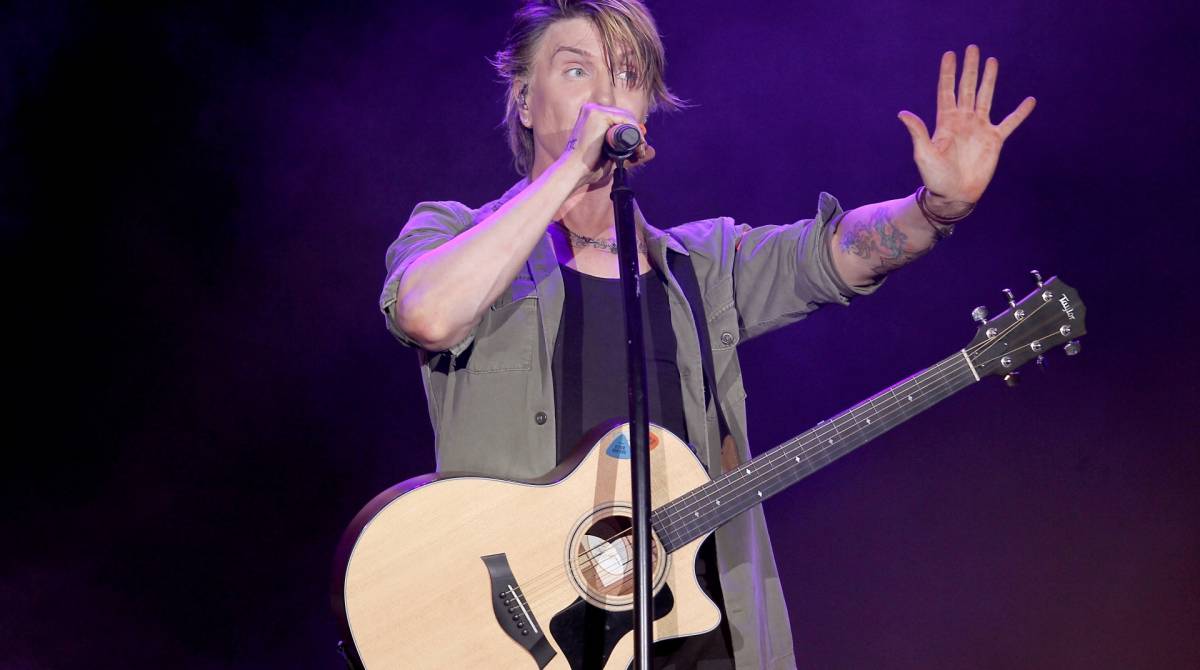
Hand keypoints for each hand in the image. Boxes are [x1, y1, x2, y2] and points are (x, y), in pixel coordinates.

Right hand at [559, 102, 654, 188]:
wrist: (575, 172)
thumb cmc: (589, 167)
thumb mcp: (613, 157)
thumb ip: (630, 153)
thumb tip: (652, 152)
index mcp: (593, 117)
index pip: (621, 119)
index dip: (633, 133)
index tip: (639, 151)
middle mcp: (593, 109)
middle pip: (625, 117)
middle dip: (637, 134)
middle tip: (641, 152)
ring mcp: (595, 110)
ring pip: (627, 117)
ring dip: (638, 134)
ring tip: (640, 151)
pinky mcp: (598, 114)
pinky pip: (625, 119)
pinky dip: (634, 131)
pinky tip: (636, 143)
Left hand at [898, 45, 1035, 213]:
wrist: (954, 195)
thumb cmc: (935, 177)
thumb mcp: (924, 153)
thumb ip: (917, 131)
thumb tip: (902, 113)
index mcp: (946, 121)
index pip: (947, 90)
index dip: (948, 73)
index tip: (949, 54)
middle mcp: (963, 120)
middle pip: (968, 88)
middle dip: (969, 69)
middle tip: (972, 48)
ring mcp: (980, 128)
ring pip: (986, 97)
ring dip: (989, 80)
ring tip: (992, 61)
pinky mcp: (994, 140)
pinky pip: (1010, 122)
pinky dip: (1020, 112)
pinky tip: (1030, 100)